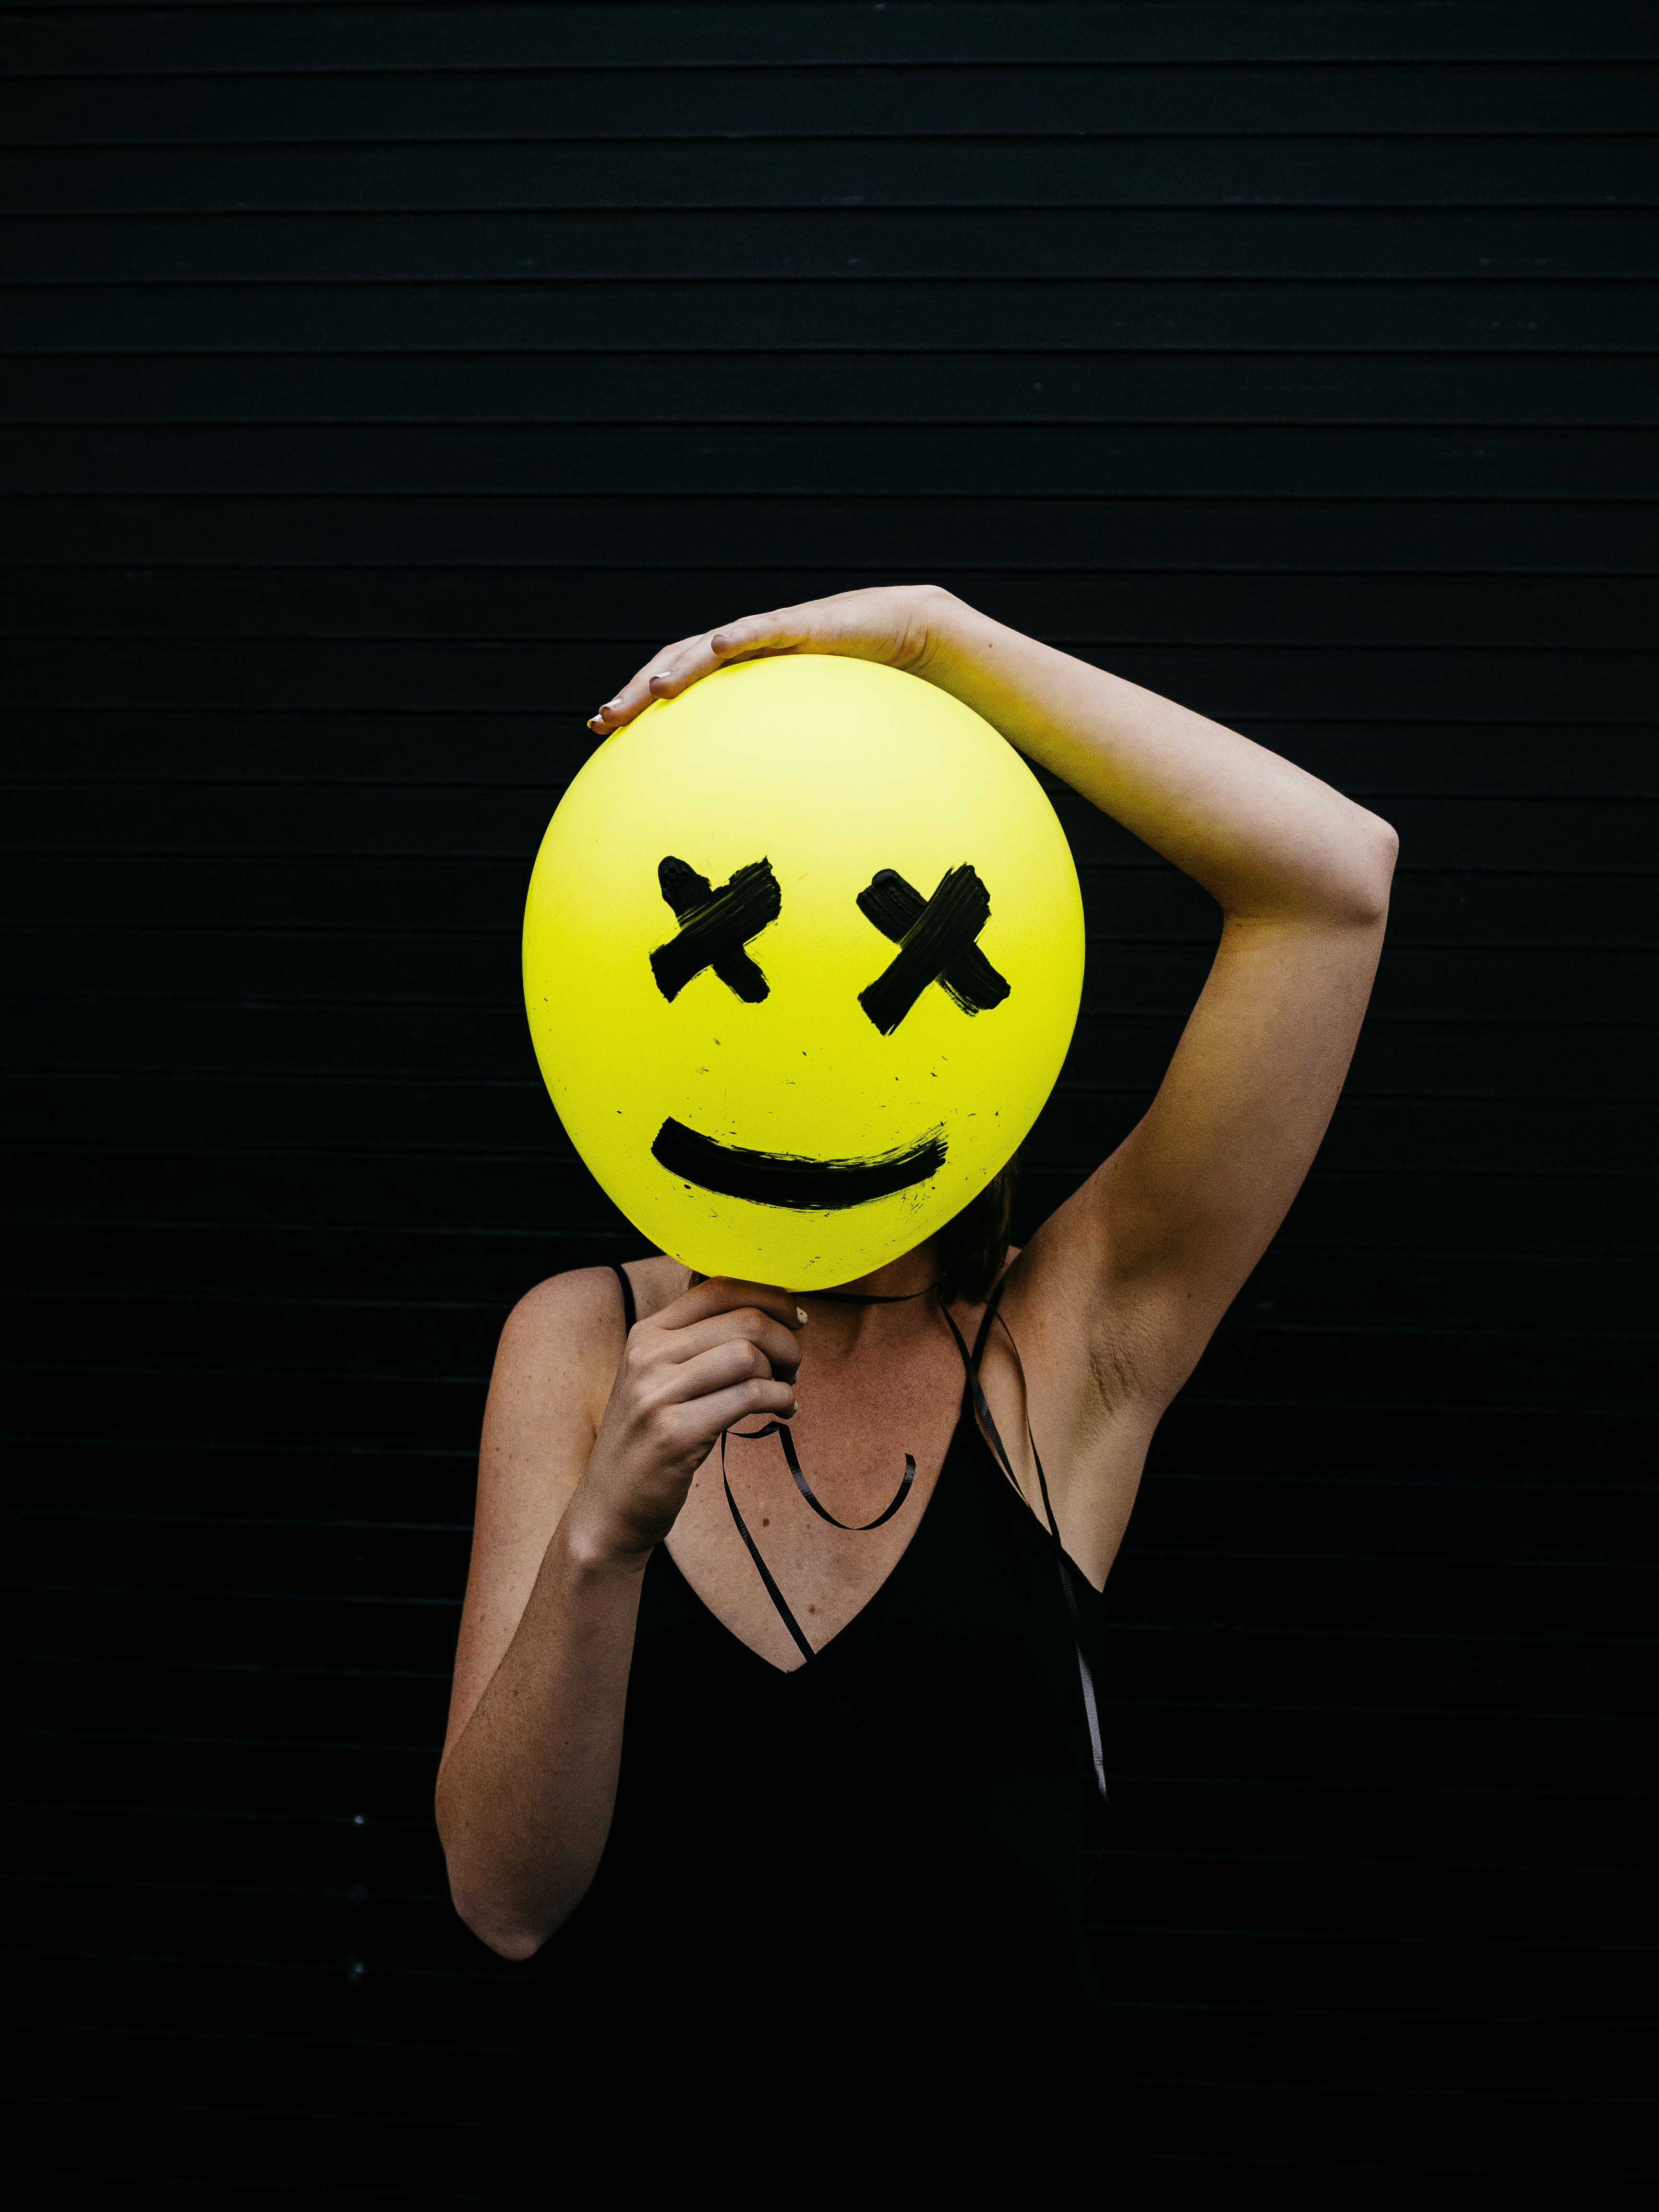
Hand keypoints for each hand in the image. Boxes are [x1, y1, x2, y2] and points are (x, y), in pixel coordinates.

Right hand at [566, 1277, 805, 1563]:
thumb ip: (695, 1340)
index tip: (794, 1317)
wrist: (609, 1506)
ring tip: (785, 1389)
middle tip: (794, 1364)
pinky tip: (782, 1410)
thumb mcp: (657, 1377)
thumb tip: (759, 1305)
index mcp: (646, 1333)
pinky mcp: (675, 1433)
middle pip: (743, 1319)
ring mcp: (658, 1394)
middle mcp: (648, 1355)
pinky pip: (749, 1397)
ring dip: (784, 1371)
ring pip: (748, 1355)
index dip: (770, 1296)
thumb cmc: (648, 1439)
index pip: (718, 1287)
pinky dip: (780, 1399)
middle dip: (786, 1339)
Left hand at [585, 585, 955, 734]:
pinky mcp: (802, 624)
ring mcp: (767, 635)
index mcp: (736, 678)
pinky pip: (765, 628)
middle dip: (636, 691)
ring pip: (709, 647)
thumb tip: (760, 816)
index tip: (600, 729)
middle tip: (605, 719)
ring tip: (654, 689)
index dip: (634, 703)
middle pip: (673, 665)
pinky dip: (739, 636)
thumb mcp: (808, 731)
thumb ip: (778, 761)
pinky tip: (717, 648)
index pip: (671, 685)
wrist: (901, 633)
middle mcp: (741, 651)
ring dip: (678, 666)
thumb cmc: (854, 689)